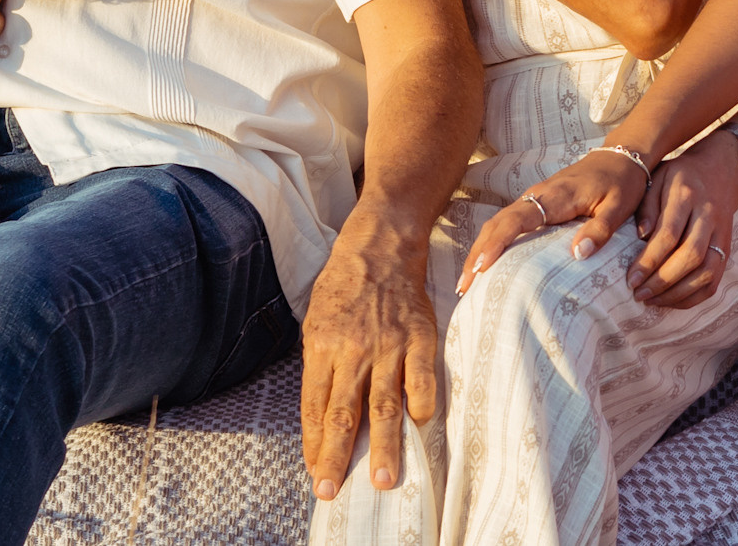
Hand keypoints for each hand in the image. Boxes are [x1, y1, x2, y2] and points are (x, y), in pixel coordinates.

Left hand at [299, 233, 439, 499]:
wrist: (381, 247)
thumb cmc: (343, 288)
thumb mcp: (315, 323)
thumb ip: (320, 368)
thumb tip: (322, 419)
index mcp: (322, 345)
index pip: (315, 406)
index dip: (315, 444)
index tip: (317, 475)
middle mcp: (354, 348)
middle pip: (344, 412)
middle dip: (337, 457)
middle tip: (333, 491)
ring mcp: (390, 344)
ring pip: (385, 404)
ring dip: (383, 445)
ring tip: (383, 479)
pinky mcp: (420, 337)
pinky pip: (422, 380)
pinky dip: (421, 407)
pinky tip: (418, 428)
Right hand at [457, 148, 648, 293]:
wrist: (622, 156)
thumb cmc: (622, 183)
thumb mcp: (619, 206)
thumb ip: (600, 229)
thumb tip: (578, 254)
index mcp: (556, 197)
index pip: (517, 219)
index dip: (497, 243)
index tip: (482, 267)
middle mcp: (538, 195)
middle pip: (498, 223)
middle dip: (478, 253)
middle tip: (465, 287)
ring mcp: (534, 197)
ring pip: (498, 222)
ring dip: (480, 249)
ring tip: (468, 282)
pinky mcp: (536, 202)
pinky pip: (507, 222)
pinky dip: (492, 241)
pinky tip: (488, 262)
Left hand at [628, 132, 737, 308]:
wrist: (721, 170)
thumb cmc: (680, 176)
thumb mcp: (658, 177)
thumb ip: (647, 205)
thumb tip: (640, 237)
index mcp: (687, 195)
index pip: (669, 234)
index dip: (649, 260)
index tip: (631, 279)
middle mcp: (708, 215)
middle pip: (691, 256)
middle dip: (663, 281)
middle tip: (639, 294)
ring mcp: (722, 234)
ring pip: (707, 271)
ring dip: (678, 293)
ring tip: (652, 301)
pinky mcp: (727, 248)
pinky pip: (715, 280)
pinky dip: (694, 296)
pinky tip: (672, 301)